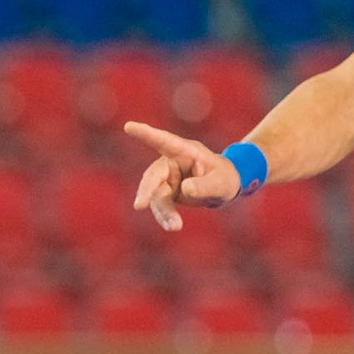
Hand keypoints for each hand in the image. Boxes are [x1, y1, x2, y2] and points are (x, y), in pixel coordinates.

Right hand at [124, 121, 240, 230]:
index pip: (164, 141)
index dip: (146, 134)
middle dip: (146, 191)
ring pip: (156, 196)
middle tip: (139, 205)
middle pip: (153, 176)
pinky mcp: (165, 192)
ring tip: (175, 226)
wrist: (223, 188)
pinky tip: (173, 226)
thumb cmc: (224, 178)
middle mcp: (171, 163)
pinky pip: (160, 206)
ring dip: (163, 212)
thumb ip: (204, 185)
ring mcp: (166, 178)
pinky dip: (165, 217)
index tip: (129, 126)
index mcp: (185, 151)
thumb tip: (185, 189)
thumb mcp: (221, 183)